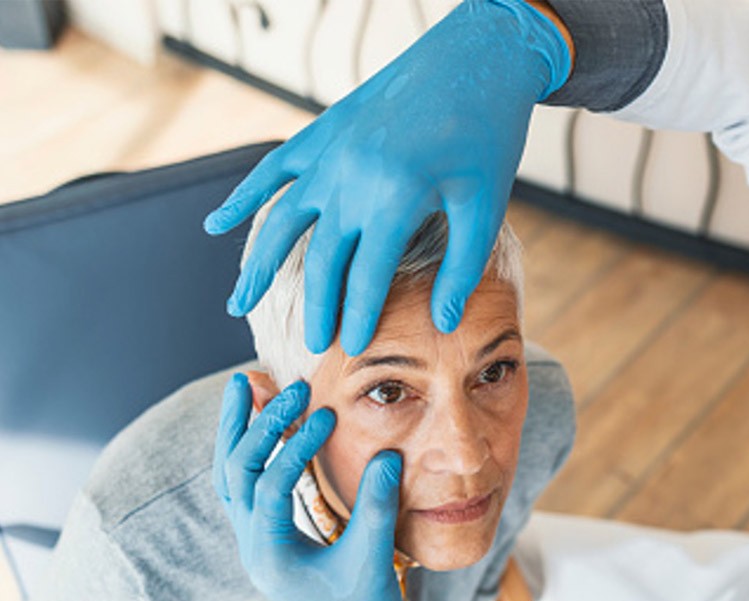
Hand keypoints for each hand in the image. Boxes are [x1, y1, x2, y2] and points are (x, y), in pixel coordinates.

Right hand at [205, 0, 571, 355]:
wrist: (476, 55)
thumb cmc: (487, 134)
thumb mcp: (486, 204)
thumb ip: (463, 268)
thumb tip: (444, 323)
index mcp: (393, 199)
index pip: (367, 278)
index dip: (359, 319)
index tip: (350, 351)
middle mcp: (350, 179)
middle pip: (320, 261)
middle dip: (315, 308)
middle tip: (310, 347)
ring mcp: (329, 154)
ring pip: (282, 223)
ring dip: (258, 268)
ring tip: (239, 306)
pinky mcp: (321, 132)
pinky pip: (271, 171)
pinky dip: (242, 198)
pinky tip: (215, 224)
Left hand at [213, 373, 419, 600]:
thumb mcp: (373, 559)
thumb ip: (378, 505)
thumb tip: (388, 452)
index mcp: (270, 554)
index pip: (271, 484)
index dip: (296, 445)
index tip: (327, 416)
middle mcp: (253, 546)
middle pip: (234, 473)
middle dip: (253, 425)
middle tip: (278, 385)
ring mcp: (256, 543)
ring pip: (230, 478)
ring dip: (236, 432)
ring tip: (242, 386)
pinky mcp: (270, 540)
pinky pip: (246, 488)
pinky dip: (251, 453)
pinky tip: (263, 428)